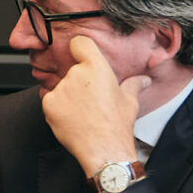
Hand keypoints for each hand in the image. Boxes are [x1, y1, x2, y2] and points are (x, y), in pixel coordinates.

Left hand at [40, 34, 151, 179]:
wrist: (104, 149)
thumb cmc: (117, 125)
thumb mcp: (130, 101)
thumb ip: (134, 85)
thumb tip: (144, 80)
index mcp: (97, 68)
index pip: (80, 43)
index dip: (80, 48)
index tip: (81, 55)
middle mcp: (76, 74)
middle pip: (73, 70)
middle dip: (80, 81)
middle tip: (91, 99)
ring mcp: (61, 88)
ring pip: (62, 86)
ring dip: (68, 95)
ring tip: (83, 112)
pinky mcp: (48, 103)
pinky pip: (50, 100)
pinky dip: (57, 107)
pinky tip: (71, 118)